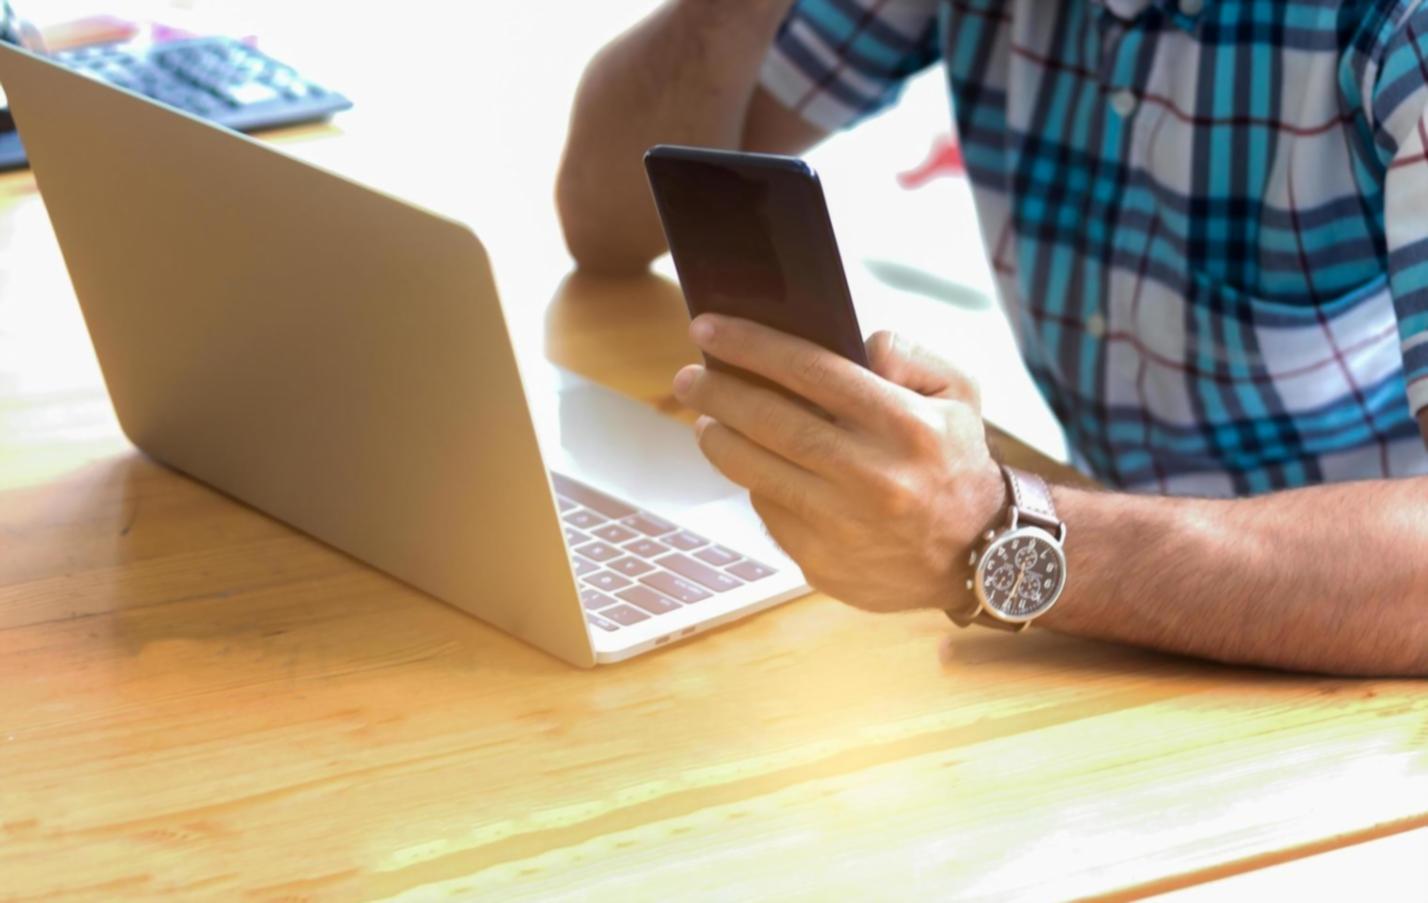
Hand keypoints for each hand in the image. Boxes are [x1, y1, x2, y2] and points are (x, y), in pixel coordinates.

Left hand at [672, 315, 1005, 613]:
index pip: (810, 370)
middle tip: (689, 377)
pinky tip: (751, 466)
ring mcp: (843, 524)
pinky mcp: (823, 561)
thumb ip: (907, 354)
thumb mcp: (959, 393)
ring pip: (756, 471)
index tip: (708, 327)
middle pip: (771, 421)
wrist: (981, 556)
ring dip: (720, 439)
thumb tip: (851, 344)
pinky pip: (769, 512)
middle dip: (718, 392)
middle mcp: (871, 475)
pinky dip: (754, 484)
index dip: (750, 345)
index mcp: (904, 425)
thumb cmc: (957, 462)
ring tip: (707, 419)